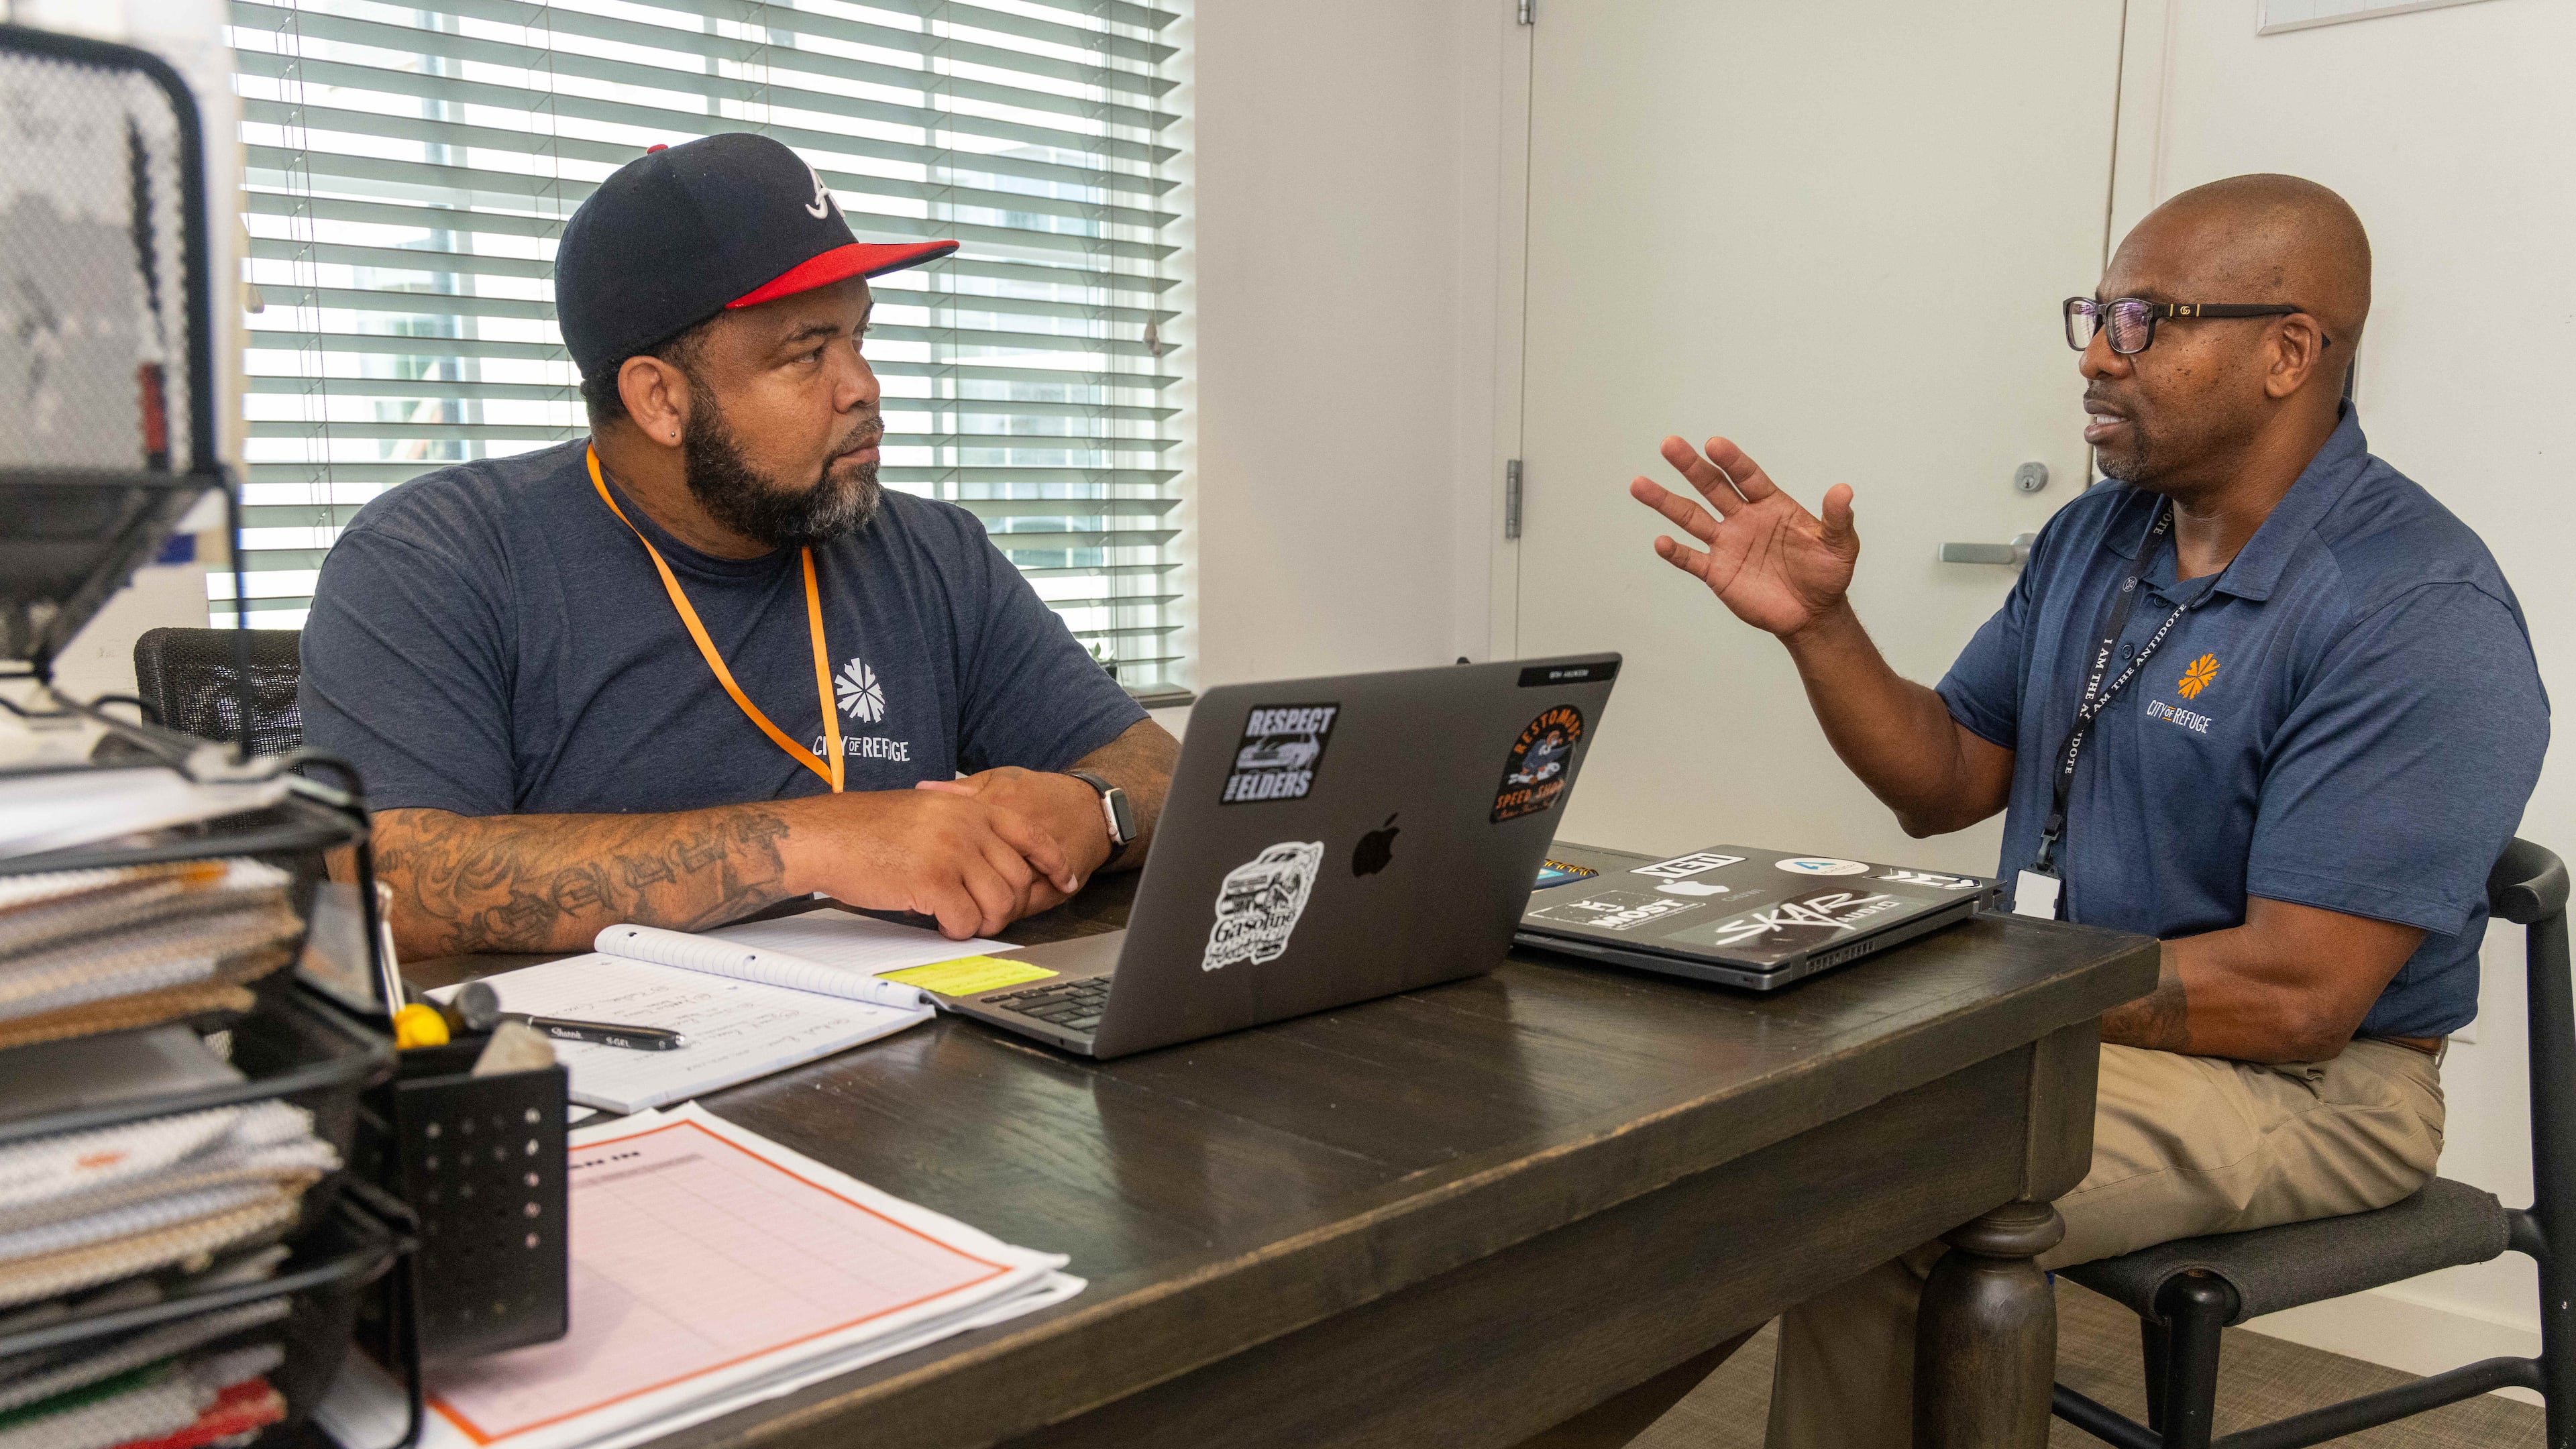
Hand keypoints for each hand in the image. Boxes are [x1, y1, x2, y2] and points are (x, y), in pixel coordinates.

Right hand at [783, 790, 1076, 939]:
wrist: (824, 837)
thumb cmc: (867, 829)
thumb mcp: (926, 811)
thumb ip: (962, 825)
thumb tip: (992, 857)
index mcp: (970, 807)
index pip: (1031, 834)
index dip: (1054, 861)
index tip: (1065, 881)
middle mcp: (967, 826)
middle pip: (1018, 879)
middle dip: (1007, 906)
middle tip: (984, 916)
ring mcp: (952, 852)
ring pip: (998, 904)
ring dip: (982, 921)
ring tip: (959, 920)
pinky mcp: (933, 881)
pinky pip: (966, 920)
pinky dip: (956, 930)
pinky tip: (938, 923)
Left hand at [914, 768, 1109, 915]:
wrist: (1094, 808)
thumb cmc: (1043, 792)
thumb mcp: (1001, 778)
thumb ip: (962, 787)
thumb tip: (923, 786)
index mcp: (1000, 806)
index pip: (957, 839)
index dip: (935, 859)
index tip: (919, 867)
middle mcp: (1017, 838)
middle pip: (975, 873)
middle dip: (954, 888)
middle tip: (934, 896)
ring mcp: (1036, 866)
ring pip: (997, 896)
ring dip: (980, 906)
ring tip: (962, 909)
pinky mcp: (1054, 888)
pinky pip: (1023, 909)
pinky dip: (1004, 912)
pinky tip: (991, 911)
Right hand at [1630, 435, 1859, 638]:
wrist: (1812, 615)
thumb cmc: (1826, 575)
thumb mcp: (1839, 544)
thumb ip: (1837, 517)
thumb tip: (1844, 490)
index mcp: (1771, 505)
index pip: (1747, 476)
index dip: (1731, 461)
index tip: (1714, 444)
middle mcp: (1743, 519)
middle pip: (1711, 487)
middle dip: (1690, 466)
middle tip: (1669, 445)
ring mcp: (1727, 544)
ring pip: (1691, 518)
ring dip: (1666, 501)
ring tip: (1640, 484)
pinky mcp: (1717, 572)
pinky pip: (1691, 559)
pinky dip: (1675, 551)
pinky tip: (1661, 541)